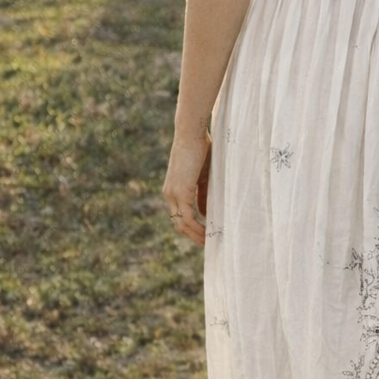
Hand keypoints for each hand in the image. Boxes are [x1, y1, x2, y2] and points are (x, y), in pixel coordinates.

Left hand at [162, 131, 209, 246]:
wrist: (192, 133)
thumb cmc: (201, 149)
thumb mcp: (204, 176)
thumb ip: (203, 195)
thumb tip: (205, 213)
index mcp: (174, 189)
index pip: (179, 215)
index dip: (191, 228)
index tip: (205, 236)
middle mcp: (169, 194)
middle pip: (178, 223)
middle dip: (193, 236)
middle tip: (207, 245)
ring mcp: (173, 193)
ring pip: (181, 223)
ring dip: (195, 235)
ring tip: (209, 244)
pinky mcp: (180, 192)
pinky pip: (187, 217)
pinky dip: (197, 227)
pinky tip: (207, 233)